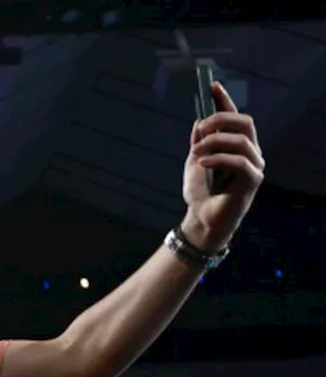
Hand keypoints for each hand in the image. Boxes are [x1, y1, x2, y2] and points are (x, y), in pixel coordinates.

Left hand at [181, 81, 264, 251]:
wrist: (201, 219)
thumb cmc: (200, 192)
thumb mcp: (195, 160)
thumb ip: (199, 141)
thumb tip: (200, 121)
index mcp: (236, 145)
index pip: (235, 117)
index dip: (224, 101)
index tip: (212, 85)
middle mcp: (250, 152)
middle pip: (245, 122)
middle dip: (221, 119)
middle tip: (200, 127)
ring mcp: (254, 165)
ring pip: (242, 140)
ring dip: (214, 142)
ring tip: (195, 152)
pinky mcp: (253, 180)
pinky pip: (239, 161)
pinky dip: (218, 158)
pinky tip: (202, 162)